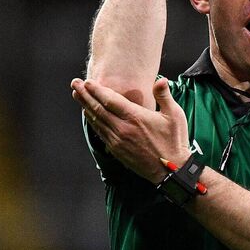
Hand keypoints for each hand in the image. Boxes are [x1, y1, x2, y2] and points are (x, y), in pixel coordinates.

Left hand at [71, 77, 190, 182]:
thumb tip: (161, 80)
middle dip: (85, 95)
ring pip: (97, 121)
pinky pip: (100, 132)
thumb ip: (164, 96)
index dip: (97, 90)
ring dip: (85, 107)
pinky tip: (89, 115)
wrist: (171, 169)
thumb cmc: (174, 141)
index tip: (88, 82)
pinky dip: (93, 122)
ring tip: (77, 95)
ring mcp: (118, 141)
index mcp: (136, 117)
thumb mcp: (175, 115)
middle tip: (75, 84)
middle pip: (98, 109)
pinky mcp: (116, 150)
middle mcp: (123, 129)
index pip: (110, 100)